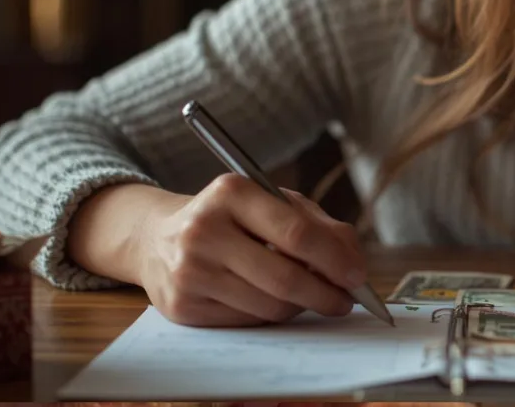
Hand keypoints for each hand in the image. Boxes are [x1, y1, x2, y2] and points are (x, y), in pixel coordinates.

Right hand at [137, 174, 367, 326]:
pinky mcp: (181, 306)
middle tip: (346, 301)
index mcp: (231, 192)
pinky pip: (247, 321)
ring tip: (310, 296)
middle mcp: (204, 230)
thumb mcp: (272, 203)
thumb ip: (319, 225)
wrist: (156, 238)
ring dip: (301, 306)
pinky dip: (271, 315)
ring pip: (268, 305)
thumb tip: (353, 262)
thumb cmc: (231, 218)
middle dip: (325, 294)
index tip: (358, 277)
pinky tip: (274, 300)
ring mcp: (189, 271)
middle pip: (284, 277)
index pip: (296, 233)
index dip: (334, 259)